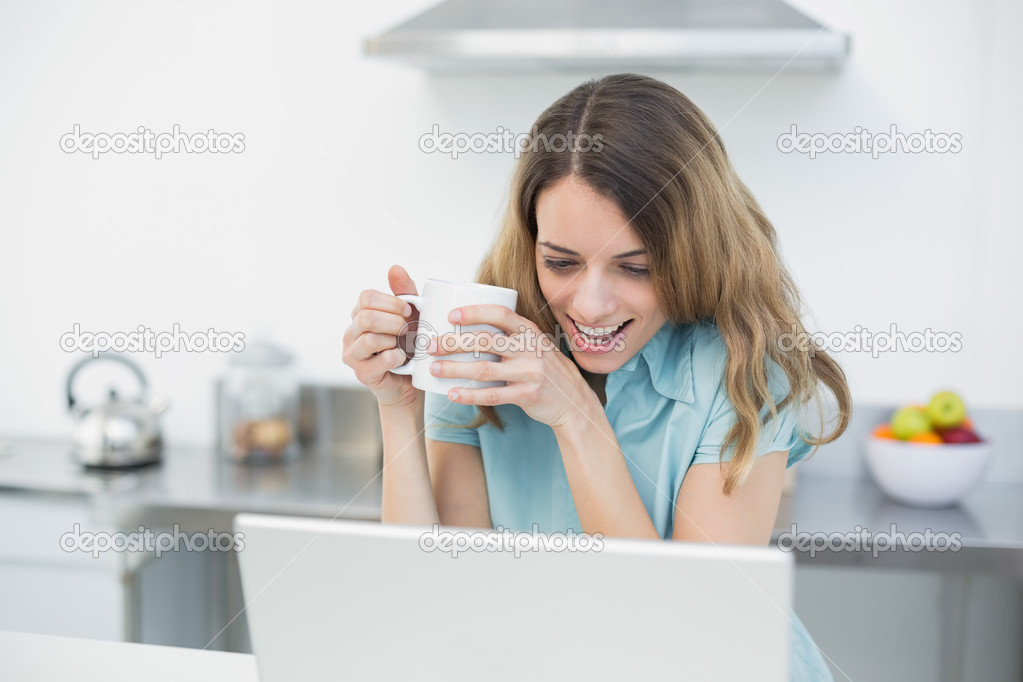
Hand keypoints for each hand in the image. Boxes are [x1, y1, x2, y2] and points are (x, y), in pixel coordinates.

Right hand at [342, 265, 421, 409]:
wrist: (409, 384)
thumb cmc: (409, 347)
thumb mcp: (411, 316)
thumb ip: (404, 293)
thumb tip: (395, 268)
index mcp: (360, 315)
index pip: (366, 297)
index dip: (391, 302)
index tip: (409, 311)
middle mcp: (351, 333)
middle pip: (366, 317)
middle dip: (394, 322)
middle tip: (409, 330)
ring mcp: (352, 354)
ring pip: (369, 338)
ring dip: (394, 340)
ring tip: (406, 345)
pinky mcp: (361, 372)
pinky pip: (378, 358)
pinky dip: (395, 356)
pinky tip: (403, 358)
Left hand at [427, 304, 598, 428]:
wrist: (573, 401)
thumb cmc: (545, 369)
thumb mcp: (535, 345)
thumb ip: (511, 337)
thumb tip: (468, 329)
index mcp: (530, 331)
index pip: (500, 314)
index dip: (474, 312)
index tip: (450, 316)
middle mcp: (530, 348)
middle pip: (486, 340)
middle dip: (453, 343)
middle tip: (430, 346)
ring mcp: (530, 372)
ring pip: (485, 369)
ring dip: (455, 369)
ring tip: (434, 369)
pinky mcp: (528, 395)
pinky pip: (493, 396)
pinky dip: (470, 395)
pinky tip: (453, 394)